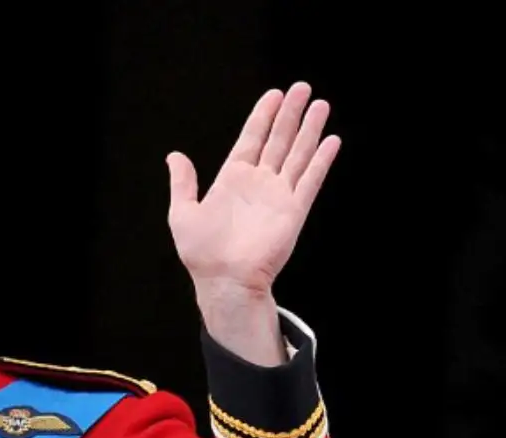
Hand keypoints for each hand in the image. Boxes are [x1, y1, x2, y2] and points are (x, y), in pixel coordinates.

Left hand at [166, 83, 339, 360]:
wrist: (224, 281)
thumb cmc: (202, 253)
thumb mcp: (183, 213)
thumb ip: (183, 182)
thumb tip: (175, 156)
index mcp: (232, 180)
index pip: (251, 139)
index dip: (263, 116)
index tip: (274, 94)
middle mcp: (258, 183)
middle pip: (278, 140)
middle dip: (290, 114)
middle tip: (302, 88)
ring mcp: (277, 195)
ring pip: (297, 154)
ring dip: (309, 130)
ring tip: (320, 104)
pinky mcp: (293, 210)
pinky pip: (310, 180)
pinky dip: (321, 160)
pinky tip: (331, 140)